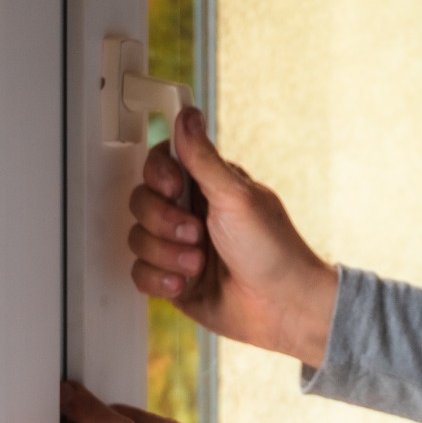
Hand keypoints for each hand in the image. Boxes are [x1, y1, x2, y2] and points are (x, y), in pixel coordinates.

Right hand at [129, 108, 339, 367]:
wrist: (283, 308)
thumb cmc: (273, 250)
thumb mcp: (237, 197)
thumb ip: (203, 158)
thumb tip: (187, 114)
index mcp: (207, 186)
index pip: (160, 164)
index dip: (159, 176)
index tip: (174, 188)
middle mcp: (190, 212)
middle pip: (142, 201)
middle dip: (164, 222)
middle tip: (195, 234)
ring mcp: (179, 247)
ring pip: (138, 239)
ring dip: (166, 254)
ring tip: (198, 264)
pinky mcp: (173, 279)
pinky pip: (140, 273)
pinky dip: (160, 279)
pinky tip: (184, 283)